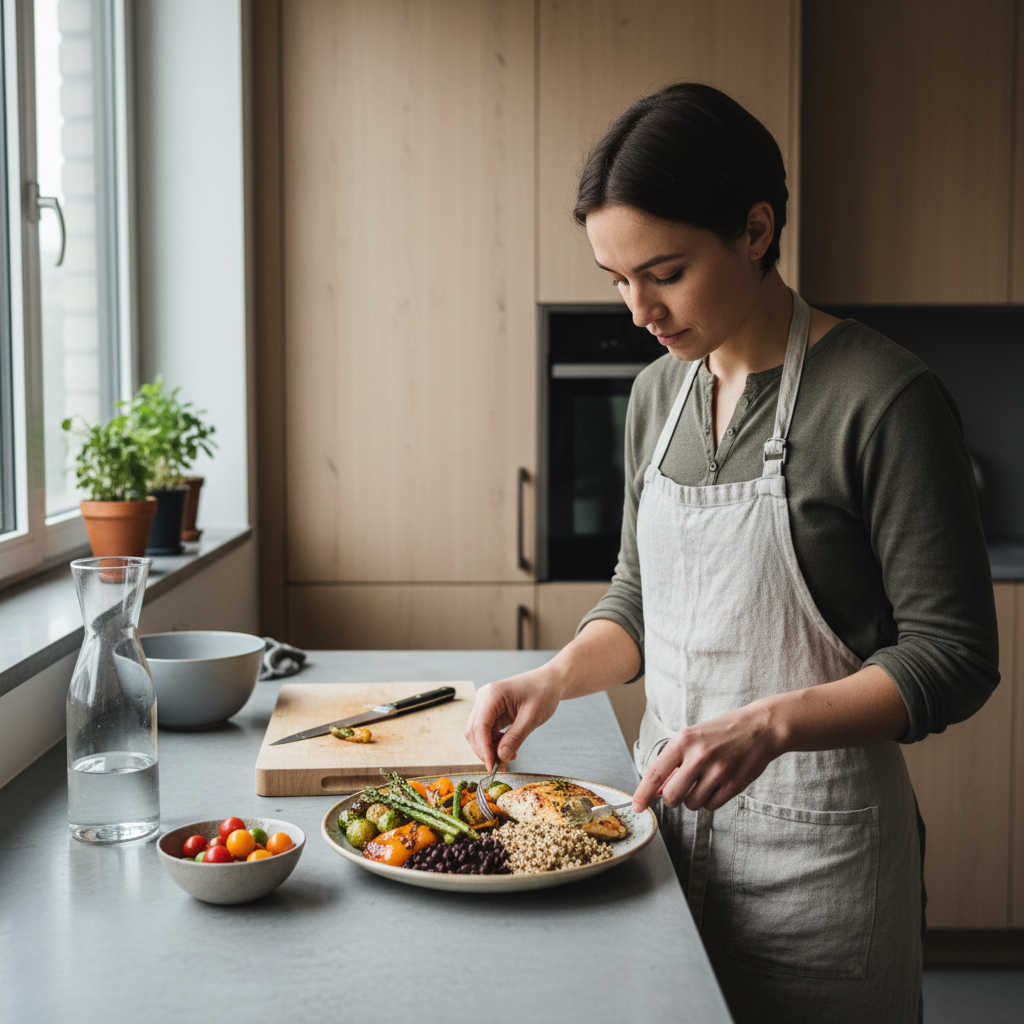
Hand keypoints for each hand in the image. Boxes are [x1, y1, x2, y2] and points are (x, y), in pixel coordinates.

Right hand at [464, 669, 564, 770]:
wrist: (549, 682)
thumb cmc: (543, 693)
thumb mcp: (532, 718)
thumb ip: (515, 738)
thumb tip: (500, 757)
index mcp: (492, 695)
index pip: (479, 726)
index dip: (483, 749)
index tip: (491, 767)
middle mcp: (484, 698)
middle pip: (474, 731)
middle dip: (485, 751)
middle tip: (501, 766)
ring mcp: (486, 704)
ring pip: (478, 733)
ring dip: (490, 748)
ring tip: (509, 756)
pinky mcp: (491, 710)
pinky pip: (486, 731)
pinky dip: (494, 743)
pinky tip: (508, 748)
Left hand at [632, 700, 781, 812]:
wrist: (759, 728)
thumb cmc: (721, 732)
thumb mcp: (693, 738)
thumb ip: (674, 762)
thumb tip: (657, 789)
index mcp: (683, 740)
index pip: (656, 773)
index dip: (643, 793)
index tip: (636, 806)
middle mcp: (699, 755)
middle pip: (672, 796)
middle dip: (672, 799)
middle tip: (679, 791)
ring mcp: (718, 771)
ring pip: (692, 803)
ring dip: (693, 799)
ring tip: (704, 781)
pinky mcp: (734, 785)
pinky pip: (711, 806)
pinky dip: (710, 801)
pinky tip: (717, 784)